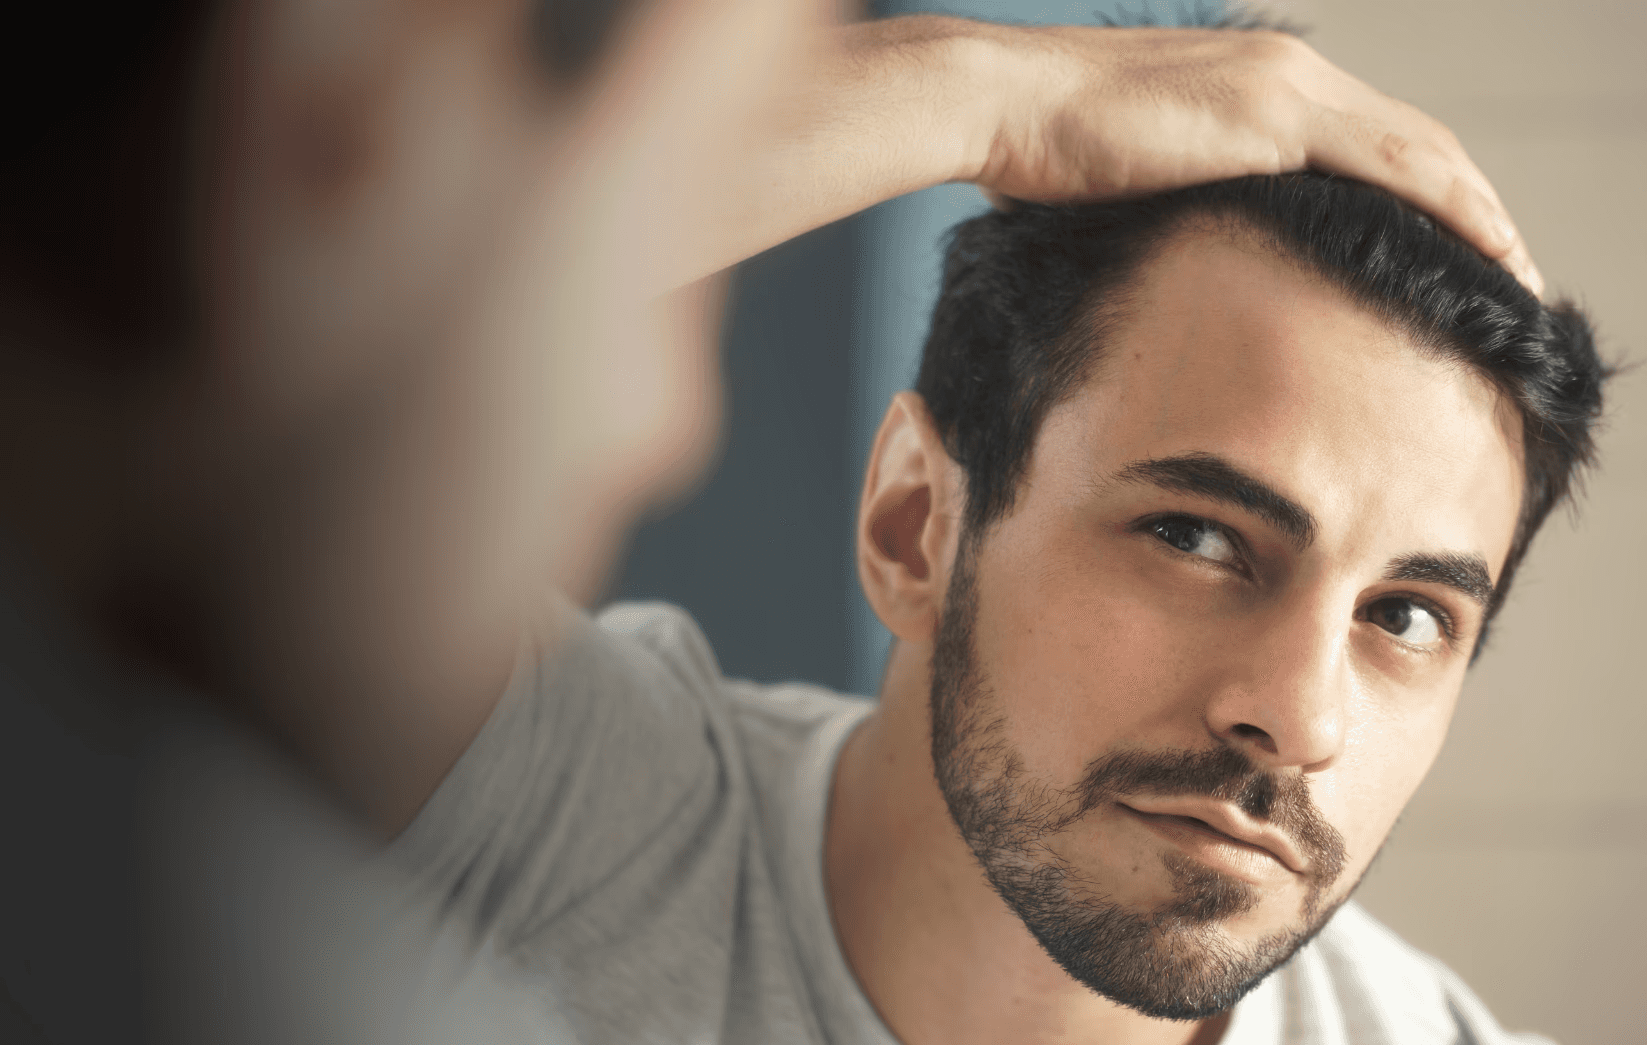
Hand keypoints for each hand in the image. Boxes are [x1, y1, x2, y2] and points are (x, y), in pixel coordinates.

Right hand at [964, 25, 1541, 295]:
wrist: (1001, 104)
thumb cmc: (1037, 152)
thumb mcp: (1125, 185)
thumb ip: (1174, 208)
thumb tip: (1179, 264)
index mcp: (1256, 84)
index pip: (1369, 142)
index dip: (1423, 197)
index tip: (1451, 257)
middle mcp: (1286, 71)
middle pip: (1414, 141)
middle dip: (1472, 209)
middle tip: (1510, 273)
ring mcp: (1284, 86)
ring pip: (1422, 151)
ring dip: (1482, 215)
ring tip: (1518, 278)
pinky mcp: (1273, 116)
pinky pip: (1393, 167)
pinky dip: (1450, 210)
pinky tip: (1484, 253)